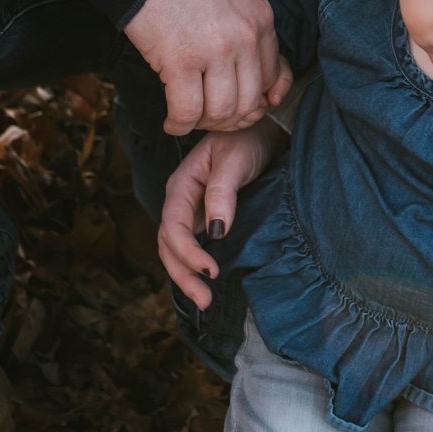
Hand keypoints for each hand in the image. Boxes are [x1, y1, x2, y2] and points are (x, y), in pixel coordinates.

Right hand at [123, 0, 285, 134]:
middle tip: (210, 118)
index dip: (256, 100)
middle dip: (229, 118)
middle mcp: (245, 37)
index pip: (272, 75)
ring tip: (188, 118)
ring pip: (220, 111)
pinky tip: (171, 121)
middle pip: (248, 101)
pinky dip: (179, 124)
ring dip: (203, 123)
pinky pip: (187, 111)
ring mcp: (215, 50)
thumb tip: (246, 61)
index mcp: (261, 18)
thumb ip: (245, 22)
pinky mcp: (179, 60)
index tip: (240, 107)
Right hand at [157, 122, 278, 307]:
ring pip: (176, 250)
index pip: (172, 227)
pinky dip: (195, 266)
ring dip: (186, 276)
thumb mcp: (235, 161)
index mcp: (180, 186)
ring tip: (205, 301)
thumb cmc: (247, 140)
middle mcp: (181, 202)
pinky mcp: (206, 219)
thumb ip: (223, 192)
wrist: (264, 131)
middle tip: (205, 300)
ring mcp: (192, 212)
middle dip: (182, 274)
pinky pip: (193, 246)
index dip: (187, 252)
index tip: (211, 271)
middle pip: (168, 245)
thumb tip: (216, 231)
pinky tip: (207, 282)